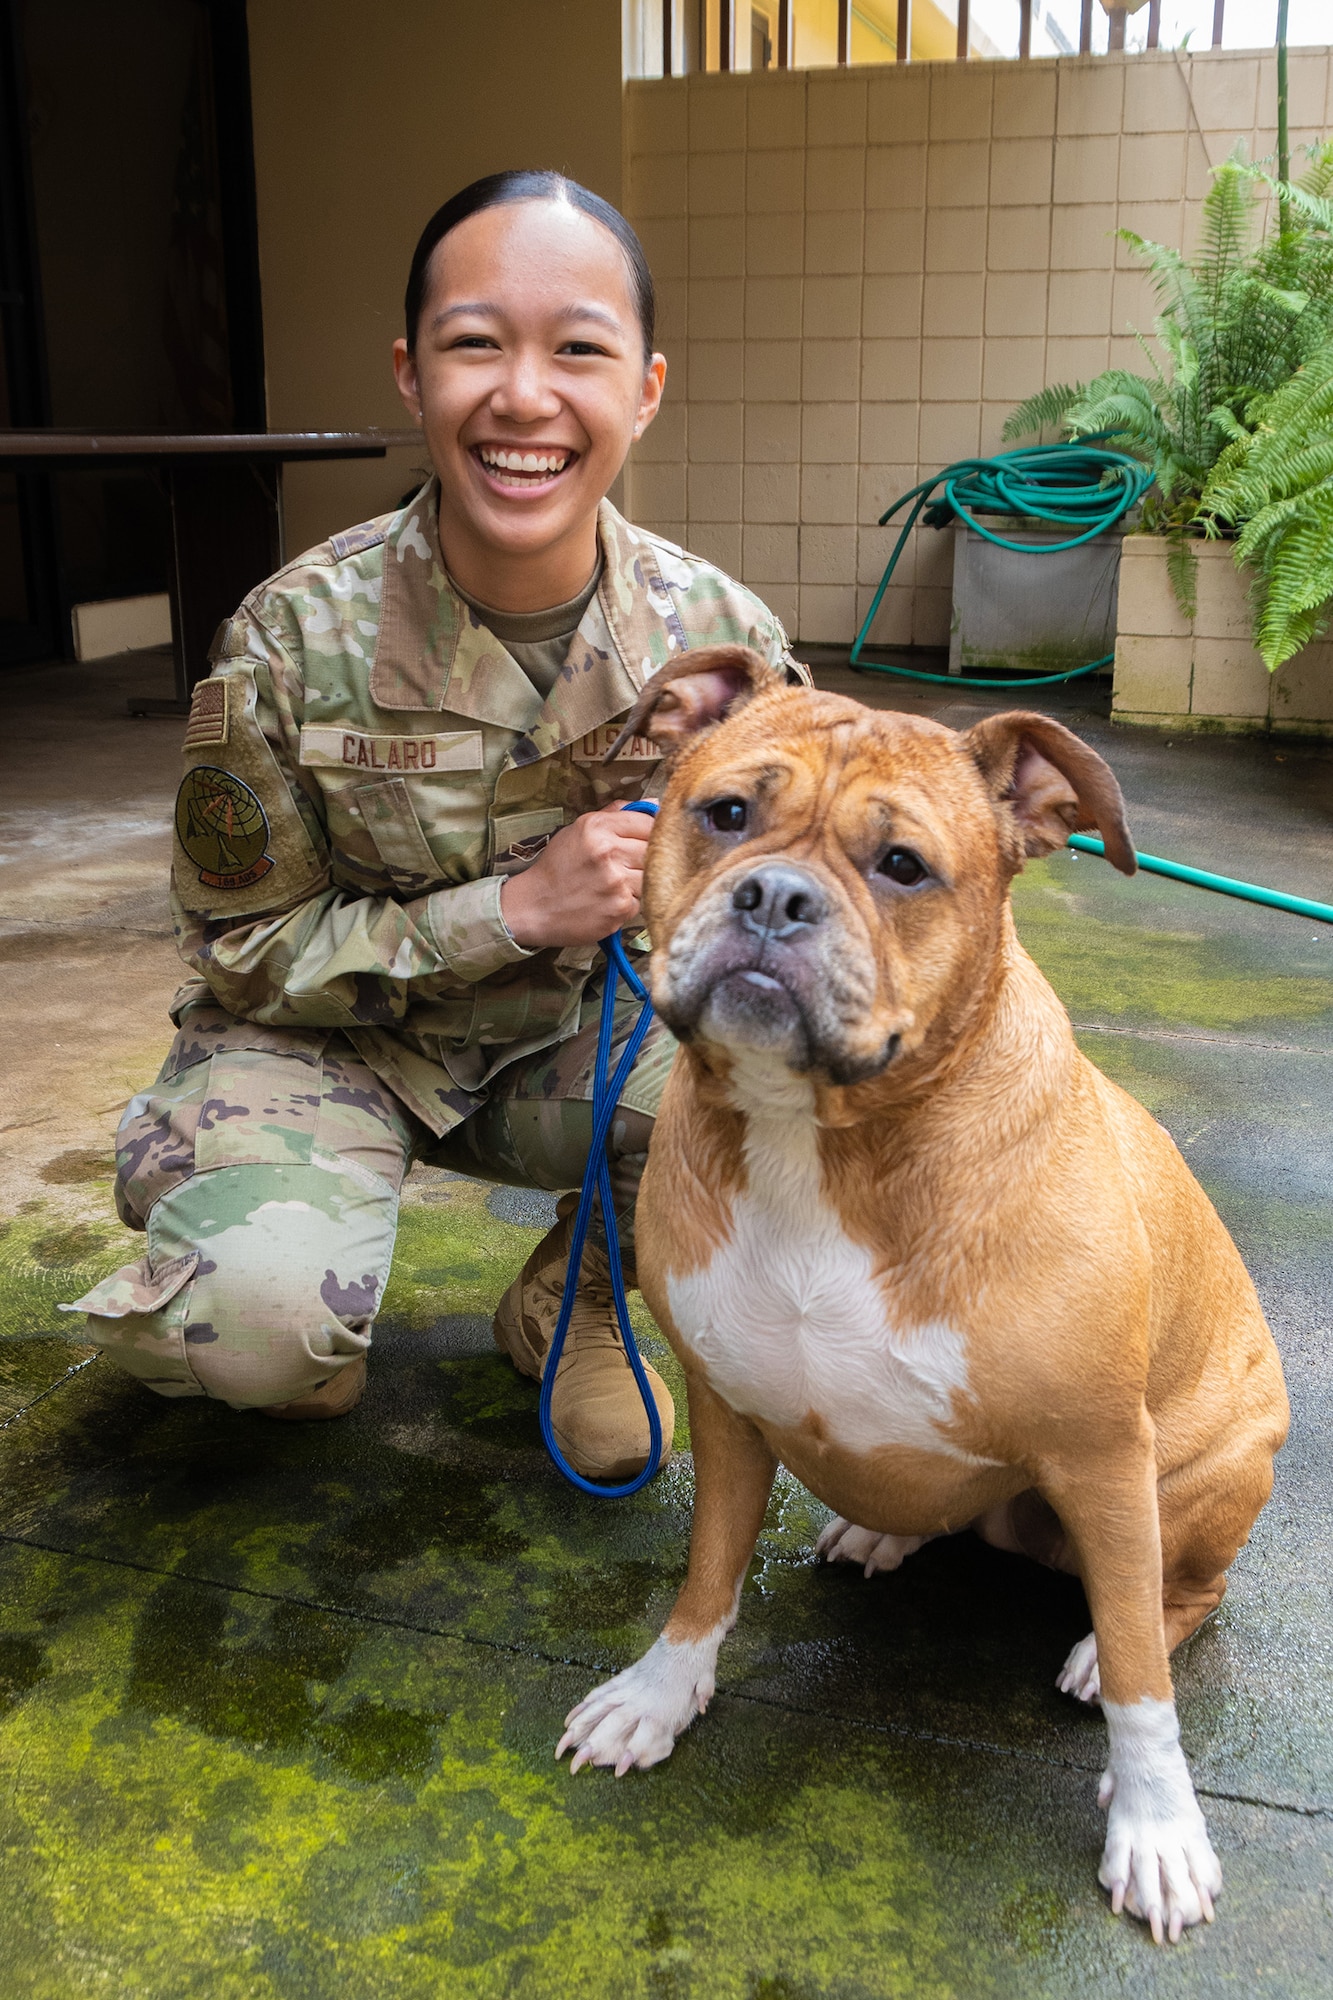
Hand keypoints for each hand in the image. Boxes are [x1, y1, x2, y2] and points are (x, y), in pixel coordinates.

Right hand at [500, 804, 652, 949]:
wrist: (534, 907)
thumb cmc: (558, 867)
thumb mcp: (578, 829)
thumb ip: (616, 814)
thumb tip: (655, 806)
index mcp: (597, 828)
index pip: (648, 823)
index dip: (653, 833)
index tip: (650, 840)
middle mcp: (607, 852)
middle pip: (655, 850)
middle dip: (647, 858)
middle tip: (630, 865)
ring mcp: (616, 882)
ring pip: (652, 877)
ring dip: (640, 881)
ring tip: (617, 884)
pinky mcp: (620, 908)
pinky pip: (643, 901)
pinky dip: (631, 902)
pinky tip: (611, 901)